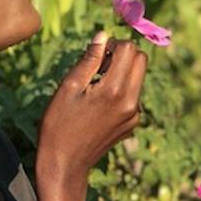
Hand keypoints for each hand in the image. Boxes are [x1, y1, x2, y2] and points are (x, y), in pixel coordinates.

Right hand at [35, 31, 147, 200]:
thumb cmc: (59, 125)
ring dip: (122, 72)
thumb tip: (104, 36)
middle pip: (141, 60)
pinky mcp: (132, 124)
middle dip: (123, 55)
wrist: (65, 165)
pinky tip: (98, 103)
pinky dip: (120, 89)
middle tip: (99, 65)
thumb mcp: (69, 87)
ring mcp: (135, 115)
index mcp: (115, 91)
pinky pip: (133, 95)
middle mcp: (132, 103)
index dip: (113, 45)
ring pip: (138, 77)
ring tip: (95, 85)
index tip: (96, 54)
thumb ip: (90, 60)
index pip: (130, 49)